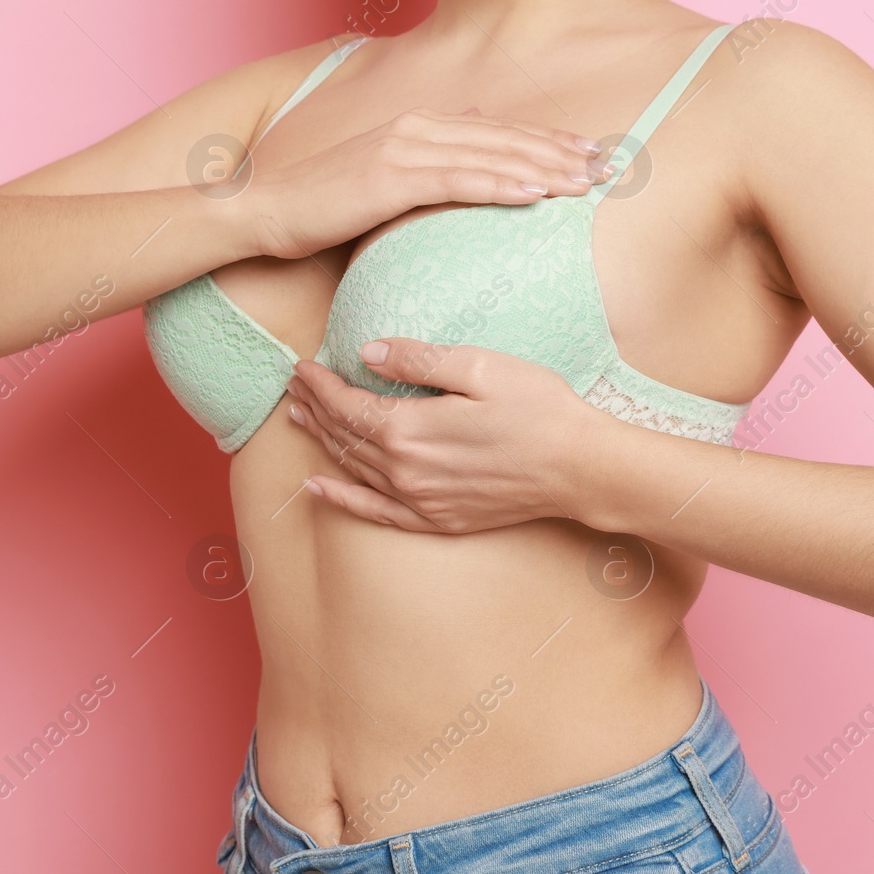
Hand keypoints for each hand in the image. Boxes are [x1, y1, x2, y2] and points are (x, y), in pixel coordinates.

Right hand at [250, 109, 608, 258]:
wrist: (265, 212)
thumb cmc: (321, 209)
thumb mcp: (381, 185)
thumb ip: (424, 175)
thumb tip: (464, 176)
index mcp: (418, 126)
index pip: (497, 132)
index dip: (546, 140)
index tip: (589, 153)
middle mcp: (417, 127)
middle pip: (505, 139)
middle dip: (561, 151)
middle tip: (608, 165)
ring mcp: (404, 148)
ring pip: (492, 155)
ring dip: (544, 167)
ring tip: (586, 181)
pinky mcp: (391, 176)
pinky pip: (459, 180)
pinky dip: (501, 185)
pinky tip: (536, 194)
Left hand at [284, 337, 601, 532]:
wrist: (581, 469)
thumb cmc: (538, 410)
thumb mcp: (480, 366)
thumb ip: (417, 360)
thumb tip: (365, 353)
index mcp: (410, 430)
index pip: (346, 404)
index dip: (319, 383)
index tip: (301, 364)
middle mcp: (405, 472)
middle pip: (344, 436)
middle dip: (314, 406)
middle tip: (293, 385)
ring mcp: (421, 501)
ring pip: (353, 469)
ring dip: (322, 441)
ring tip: (298, 417)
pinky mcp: (438, 520)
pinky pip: (375, 513)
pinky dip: (342, 500)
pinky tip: (319, 488)